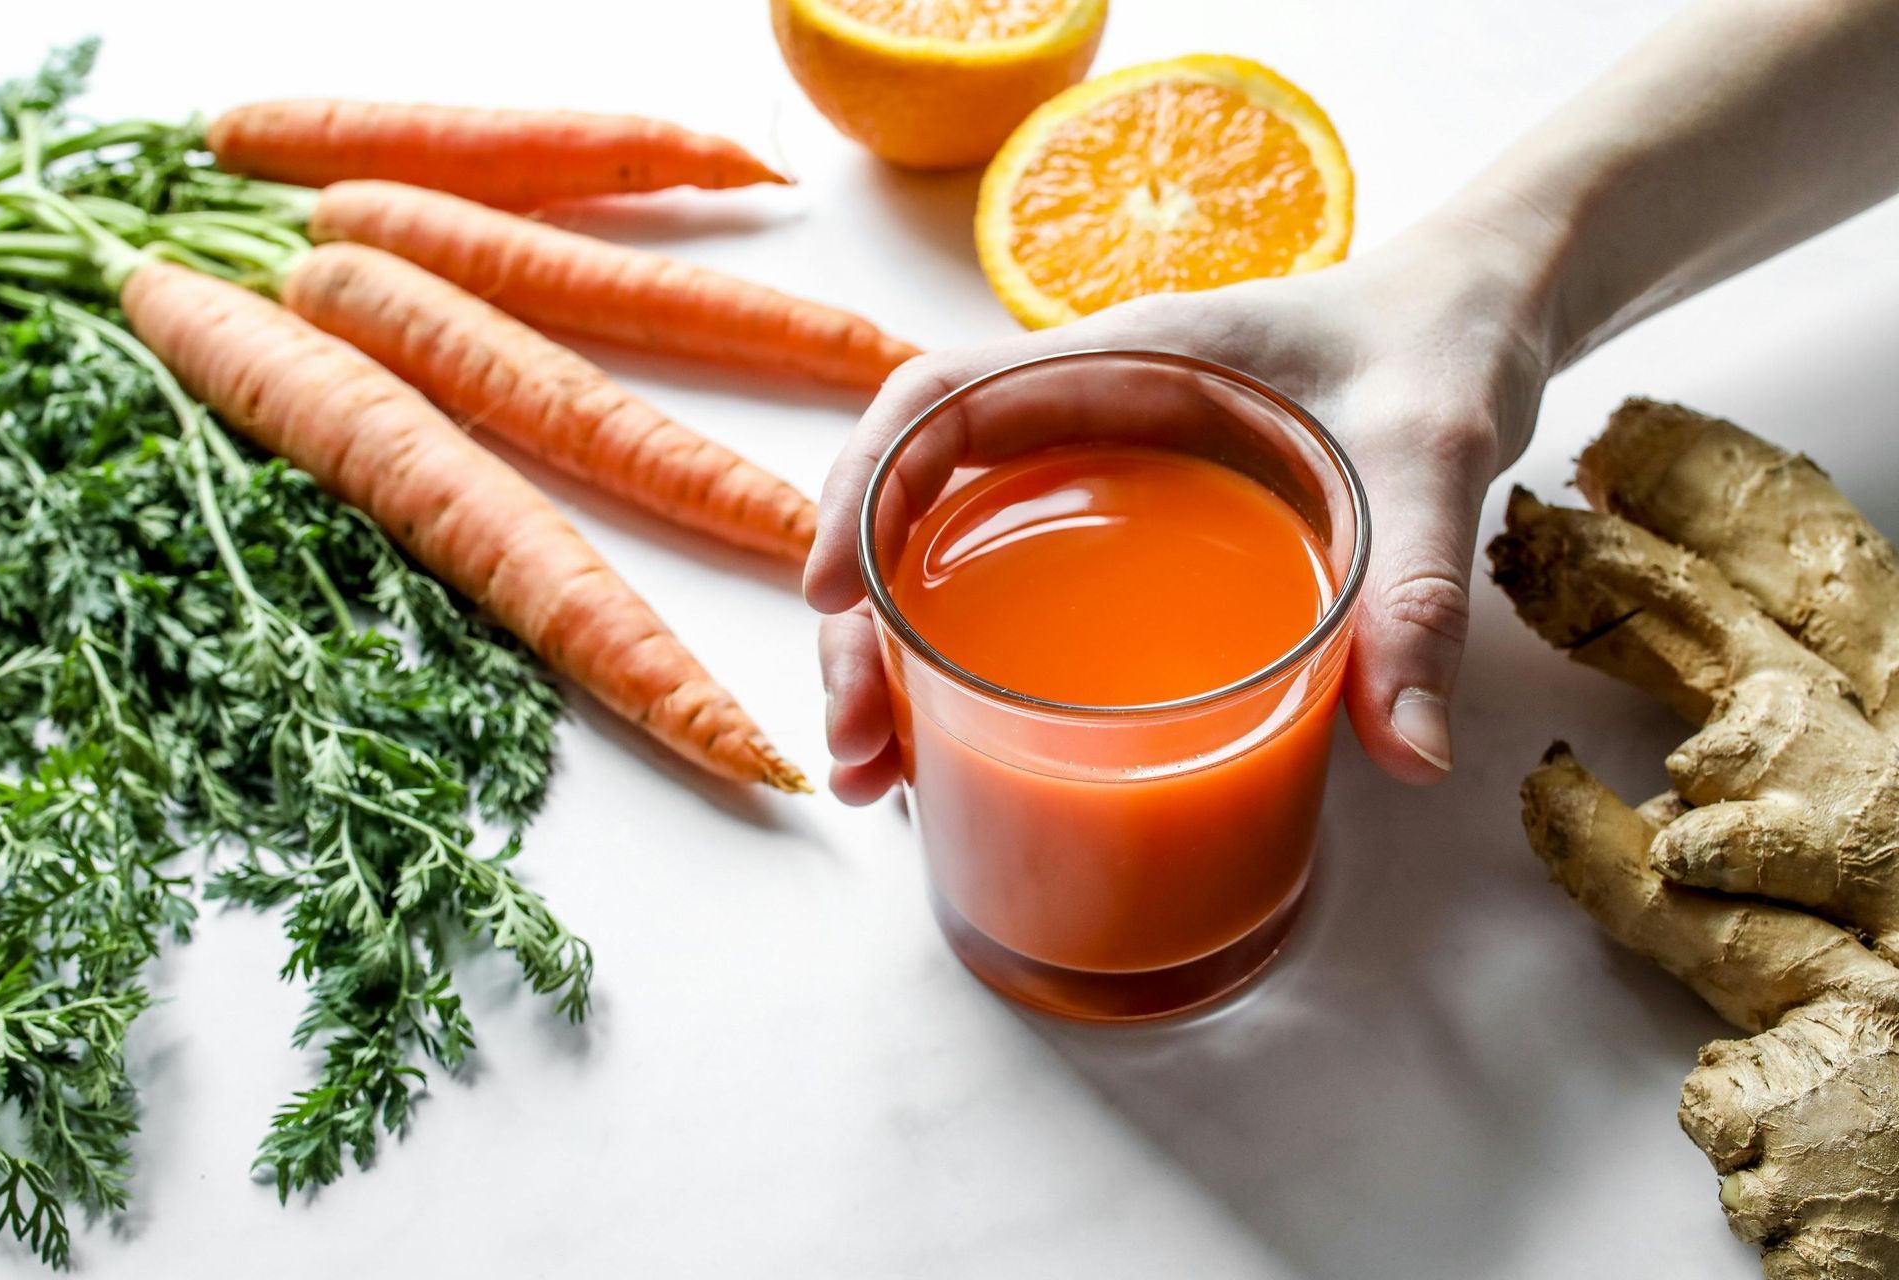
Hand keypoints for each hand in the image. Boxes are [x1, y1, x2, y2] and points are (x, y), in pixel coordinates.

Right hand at [806, 216, 1554, 801]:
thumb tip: (1414, 759)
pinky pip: (1015, 580)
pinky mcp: (1133, 523)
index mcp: (1127, 361)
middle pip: (920, 500)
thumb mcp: (1435, 462)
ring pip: (952, 551)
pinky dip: (965, 657)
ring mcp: (1103, 469)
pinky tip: (963, 743)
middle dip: (862, 622)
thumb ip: (1418, 597)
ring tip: (883, 773)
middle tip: (859, 746)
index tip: (830, 595)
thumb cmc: (1440, 351)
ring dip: (894, 655)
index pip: (942, 396)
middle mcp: (1088, 413)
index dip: (865, 486)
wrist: (1479, 320)